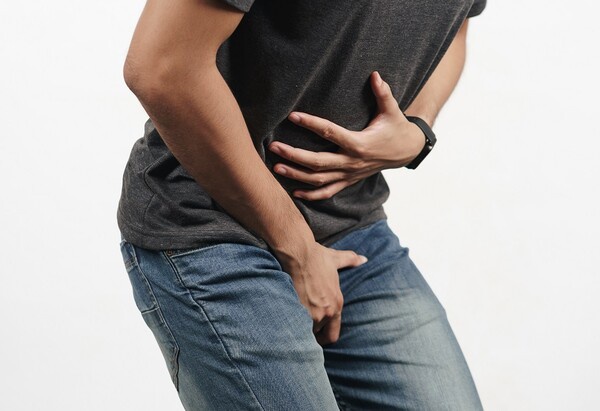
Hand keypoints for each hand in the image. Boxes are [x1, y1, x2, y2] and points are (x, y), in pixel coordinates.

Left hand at [268, 70, 426, 200]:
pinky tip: (294, 192)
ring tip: (276, 167)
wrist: (406, 151)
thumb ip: (383, 93)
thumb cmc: (396, 128)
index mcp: (360, 143)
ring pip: (319, 179)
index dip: (311, 124)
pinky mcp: (349, 181)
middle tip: (274, 146)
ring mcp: (349, 175)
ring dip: (296, 175)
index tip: (293, 116)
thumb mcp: (392, 111)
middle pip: (318, 161)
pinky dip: (311, 195)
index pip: (330, 133)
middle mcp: (352, 162)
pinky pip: (328, 192)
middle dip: (294, 155)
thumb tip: (375, 74)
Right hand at [275, 241, 367, 345]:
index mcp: (337, 304)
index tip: (316, 334)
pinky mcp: (298, 311)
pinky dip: (292, 323)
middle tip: (303, 326)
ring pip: (306, 331)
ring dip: (301, 327)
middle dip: (311, 331)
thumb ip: (351, 261)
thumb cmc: (317, 257)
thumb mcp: (336, 259)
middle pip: (318, 334)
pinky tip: (286, 317)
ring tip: (293, 321)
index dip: (323, 336)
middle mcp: (327, 312)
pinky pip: (295, 325)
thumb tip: (364, 259)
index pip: (333, 335)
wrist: (300, 254)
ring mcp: (313, 313)